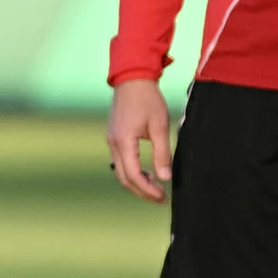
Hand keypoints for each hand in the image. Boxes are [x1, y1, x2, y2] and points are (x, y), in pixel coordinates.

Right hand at [107, 77, 173, 203]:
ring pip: (120, 171)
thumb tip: (165, 177)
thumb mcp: (160, 126)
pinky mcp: (114, 137)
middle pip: (124, 178)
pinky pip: (120, 161)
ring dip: (136, 183)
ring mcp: (111, 141)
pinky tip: (146, 172)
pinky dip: (132, 171)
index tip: (163, 197)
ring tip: (155, 188)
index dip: (148, 190)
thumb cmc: (148, 100)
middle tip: (161, 198)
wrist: (132, 79)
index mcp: (123, 142)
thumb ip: (162, 153)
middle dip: (142, 191)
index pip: (134, 175)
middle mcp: (113, 144)